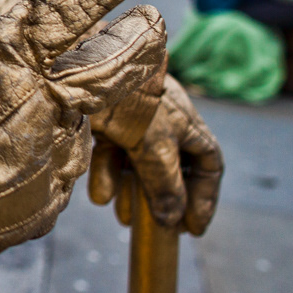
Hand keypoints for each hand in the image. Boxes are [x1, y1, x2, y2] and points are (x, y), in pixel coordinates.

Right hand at [0, 0, 167, 257]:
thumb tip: (15, 18)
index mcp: (15, 53)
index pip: (75, 3)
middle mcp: (48, 103)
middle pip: (113, 65)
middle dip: (135, 42)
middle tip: (151, 25)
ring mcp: (53, 156)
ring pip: (74, 123)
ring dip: (56, 115)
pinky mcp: (46, 203)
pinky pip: (51, 169)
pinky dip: (30, 160)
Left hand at [88, 75, 222, 234]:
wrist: (85, 64)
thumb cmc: (132, 99)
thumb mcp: (155, 146)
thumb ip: (166, 184)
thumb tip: (173, 220)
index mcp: (186, 123)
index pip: (207, 164)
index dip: (204, 197)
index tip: (193, 229)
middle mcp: (161, 122)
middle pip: (170, 168)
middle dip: (163, 199)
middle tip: (159, 228)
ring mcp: (131, 121)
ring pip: (137, 164)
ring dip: (131, 193)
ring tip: (125, 219)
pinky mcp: (102, 120)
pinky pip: (110, 153)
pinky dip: (107, 175)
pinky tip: (100, 196)